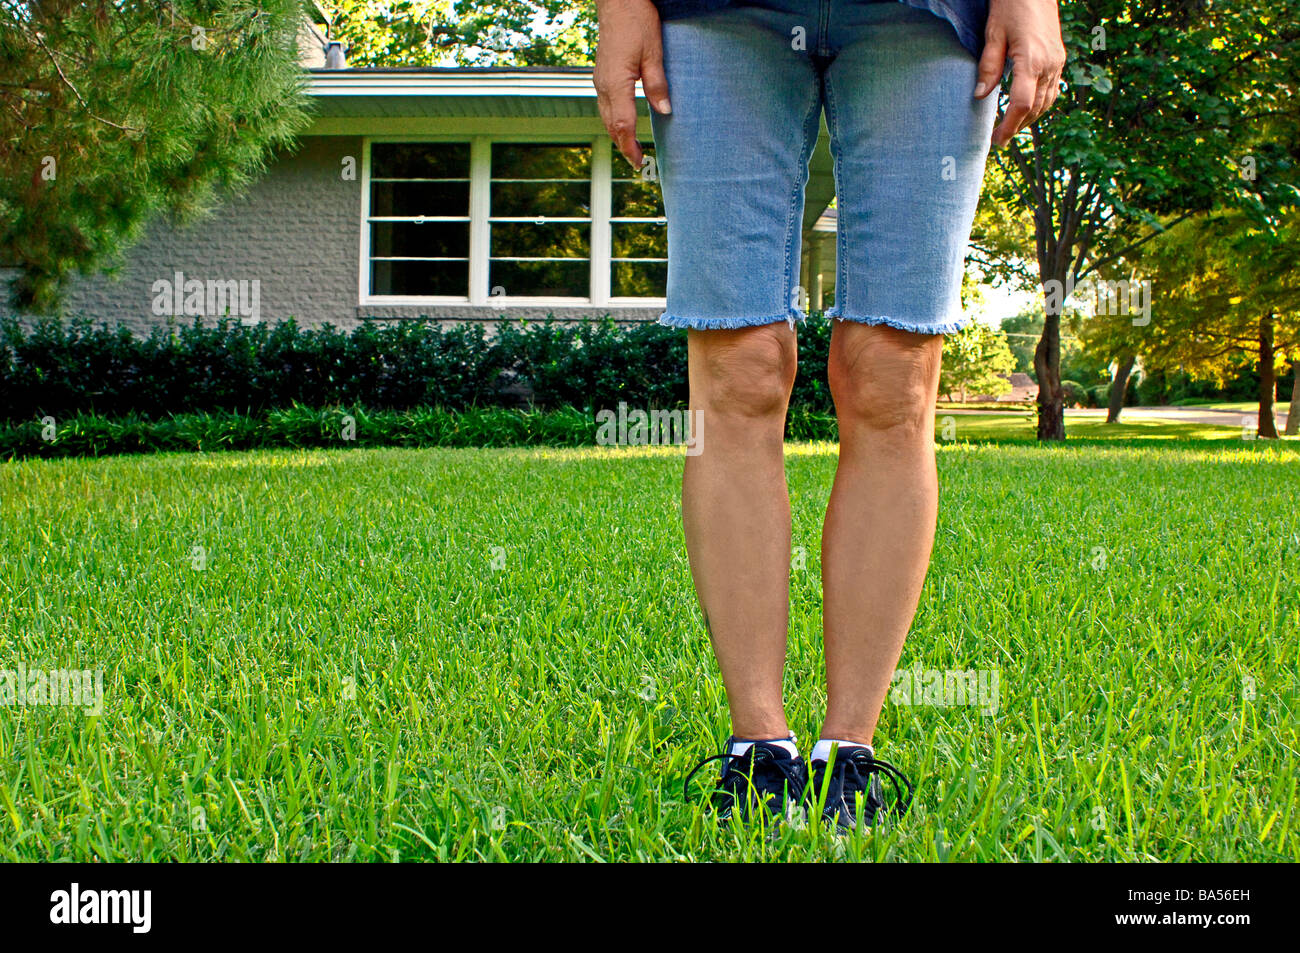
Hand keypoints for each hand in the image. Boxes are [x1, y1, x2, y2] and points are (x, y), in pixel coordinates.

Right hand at [594, 0, 669, 170]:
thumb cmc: (636, 20)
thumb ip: (657, 84)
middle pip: (611, 125)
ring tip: (631, 148)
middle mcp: (603, 85)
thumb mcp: (653, 52)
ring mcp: (600, 80)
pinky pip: (605, 105)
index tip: (639, 162)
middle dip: (623, 145)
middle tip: (638, 163)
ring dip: (618, 134)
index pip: (622, 124)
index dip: (630, 146)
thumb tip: (664, 112)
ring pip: (606, 116)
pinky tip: (622, 123)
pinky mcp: (602, 75)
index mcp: (616, 82)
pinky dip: (614, 120)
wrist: (618, 0)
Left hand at [974, 0, 1066, 147]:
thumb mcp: (993, 34)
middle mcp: (1050, 64)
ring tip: (1010, 128)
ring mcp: (1057, 62)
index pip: (1022, 104)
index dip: (1010, 126)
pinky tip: (1026, 109)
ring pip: (1046, 102)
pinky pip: (1052, 90)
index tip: (998, 140)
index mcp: (1032, 61)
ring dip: (1029, 118)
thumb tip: (980, 96)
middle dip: (1017, 126)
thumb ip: (988, 66)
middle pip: (1035, 108)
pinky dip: (1039, 104)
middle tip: (999, 139)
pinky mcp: (1059, 58)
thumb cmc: (1011, 7)